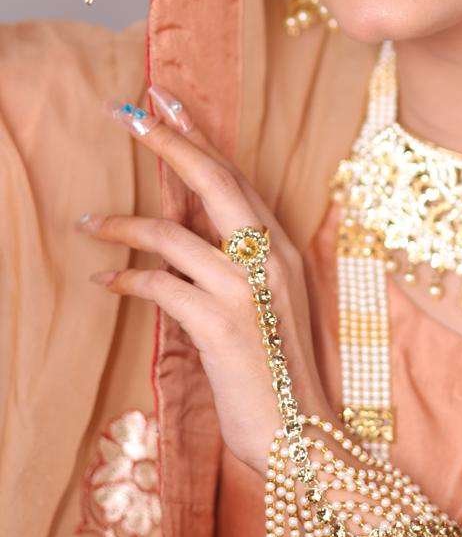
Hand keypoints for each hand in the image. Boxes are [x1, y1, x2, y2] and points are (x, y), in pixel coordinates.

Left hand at [76, 87, 332, 476]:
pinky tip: (105, 283)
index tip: (167, 102)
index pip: (235, 176)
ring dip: (122, 224)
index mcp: (280, 248)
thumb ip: (234, 265)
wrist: (300, 433)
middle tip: (127, 112)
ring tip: (86, 222)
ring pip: (174, 232)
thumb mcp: (263, 305)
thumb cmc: (277, 371)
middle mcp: (269, 257)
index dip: (199, 136)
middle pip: (213, 180)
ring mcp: (247, 288)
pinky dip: (126, 281)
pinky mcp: (222, 323)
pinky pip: (160, 285)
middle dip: (167, 141)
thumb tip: (182, 236)